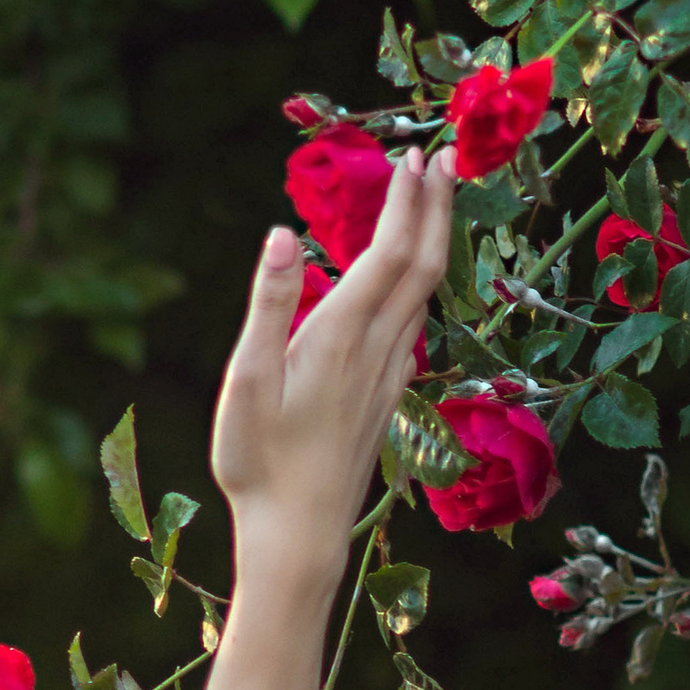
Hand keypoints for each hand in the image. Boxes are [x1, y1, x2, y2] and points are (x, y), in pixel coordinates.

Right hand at [210, 150, 453, 594]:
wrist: (299, 533)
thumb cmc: (261, 461)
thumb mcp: (248, 380)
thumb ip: (270, 304)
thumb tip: (284, 234)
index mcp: (344, 338)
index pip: (389, 253)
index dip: (406, 202)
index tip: (412, 156)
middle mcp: (378, 350)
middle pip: (423, 265)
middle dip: (434, 206)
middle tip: (441, 156)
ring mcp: (388, 375)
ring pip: (425, 293)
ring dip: (432, 239)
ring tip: (432, 200)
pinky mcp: (385, 395)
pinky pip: (415, 321)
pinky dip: (419, 280)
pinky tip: (410, 280)